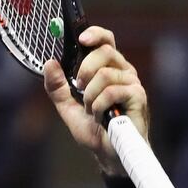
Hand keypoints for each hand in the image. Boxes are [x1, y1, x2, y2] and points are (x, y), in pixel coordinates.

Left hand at [43, 27, 148, 175]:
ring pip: (104, 74)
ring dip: (90, 96)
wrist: (108, 153)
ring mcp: (132, 83)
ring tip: (92, 110)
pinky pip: (111, 91)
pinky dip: (99, 106)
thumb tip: (49, 63)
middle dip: (84, 70)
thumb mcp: (68, 107)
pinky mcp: (138, 96)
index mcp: (108, 69)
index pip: (106, 40)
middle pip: (104, 51)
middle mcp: (123, 71)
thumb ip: (57, 87)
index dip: (95, 34)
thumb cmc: (95, 129)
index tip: (81, 39)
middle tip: (79, 87)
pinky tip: (102, 117)